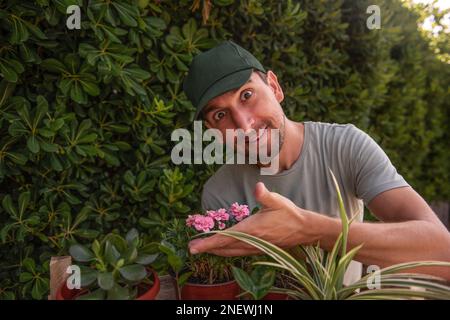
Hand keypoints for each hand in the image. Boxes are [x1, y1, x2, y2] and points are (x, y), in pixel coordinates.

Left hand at [188, 182, 322, 255]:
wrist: (303, 230)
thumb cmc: (289, 213)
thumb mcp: (278, 201)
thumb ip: (265, 195)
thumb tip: (258, 186)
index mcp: (252, 229)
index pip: (226, 237)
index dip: (208, 243)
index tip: (194, 246)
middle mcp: (251, 241)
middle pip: (224, 247)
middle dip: (207, 248)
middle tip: (191, 248)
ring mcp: (254, 247)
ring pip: (230, 252)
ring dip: (216, 251)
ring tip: (202, 249)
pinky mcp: (258, 249)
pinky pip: (238, 253)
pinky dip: (226, 252)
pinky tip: (222, 250)